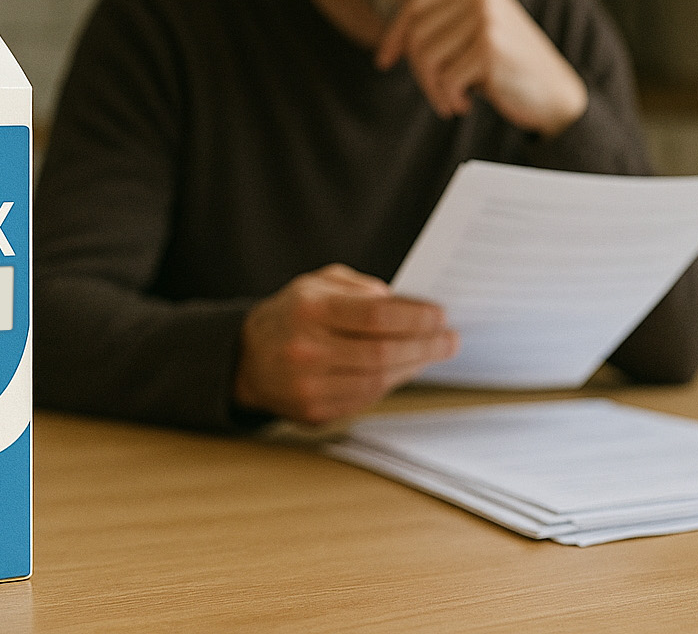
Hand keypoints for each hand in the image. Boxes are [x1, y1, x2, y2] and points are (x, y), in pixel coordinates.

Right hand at [234, 264, 457, 425]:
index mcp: (309, 310)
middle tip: (449, 339)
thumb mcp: (318, 283)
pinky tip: (403, 370)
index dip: (415, 317)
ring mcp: (309, 387)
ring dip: (413, 367)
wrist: (247, 358)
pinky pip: (366, 400)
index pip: (375, 316)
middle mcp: (306, 351)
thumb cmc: (292, 315)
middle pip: (382, 353)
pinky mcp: (314, 413)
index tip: (440, 315)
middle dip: (425, 346)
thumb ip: (361, 288)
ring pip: (378, 382)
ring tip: (432, 353)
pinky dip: (390, 384)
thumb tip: (406, 306)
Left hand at [375, 0, 587, 135]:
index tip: (384, 61)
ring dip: (434, 88)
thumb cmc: (506, 66)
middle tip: (438, 92)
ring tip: (451, 99)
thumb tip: (388, 48)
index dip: (396, 36)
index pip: (416, 5)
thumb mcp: (472, 35)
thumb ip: (440, 27)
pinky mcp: (490, 47)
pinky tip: (465, 104)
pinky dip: (449, 98)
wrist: (554, 93)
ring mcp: (486, 17)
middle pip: (419, 33)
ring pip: (427, 56)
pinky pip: (446, 78)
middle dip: (420, 70)